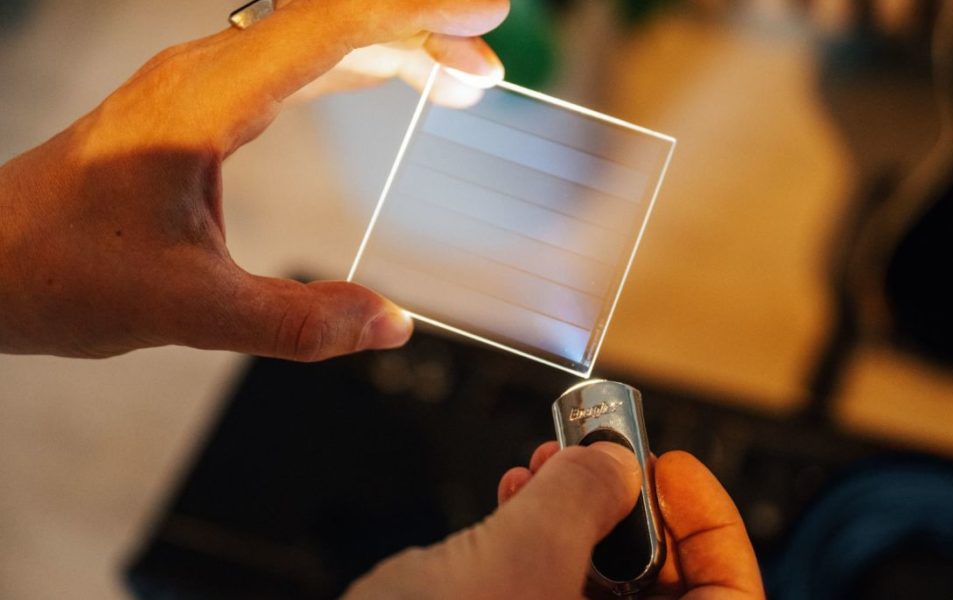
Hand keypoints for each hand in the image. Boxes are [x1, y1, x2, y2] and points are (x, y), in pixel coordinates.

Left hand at [0, 0, 507, 358]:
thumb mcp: (187, 311)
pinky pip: (292, 61)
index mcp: (203, 103)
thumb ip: (294, 321)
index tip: (483, 17)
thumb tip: (392, 323)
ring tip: (458, 78)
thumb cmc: (63, 274)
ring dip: (390, 46)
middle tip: (486, 69)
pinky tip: (384, 79)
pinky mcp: (198, 107)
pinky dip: (352, 64)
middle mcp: (202, 75)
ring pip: (313, 36)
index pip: (328, 30)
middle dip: (418, 31)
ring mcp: (198, 85)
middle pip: (331, 20)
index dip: (413, 16)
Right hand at [342, 443, 764, 598]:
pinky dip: (540, 540)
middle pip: (662, 588)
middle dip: (630, 507)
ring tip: (545, 466)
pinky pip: (552, 593)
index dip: (712, 530)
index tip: (673, 471)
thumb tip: (617, 461)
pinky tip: (515, 499)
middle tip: (603, 455)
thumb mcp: (520, 564)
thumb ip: (585, 497)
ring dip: (578, 514)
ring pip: (600, 588)